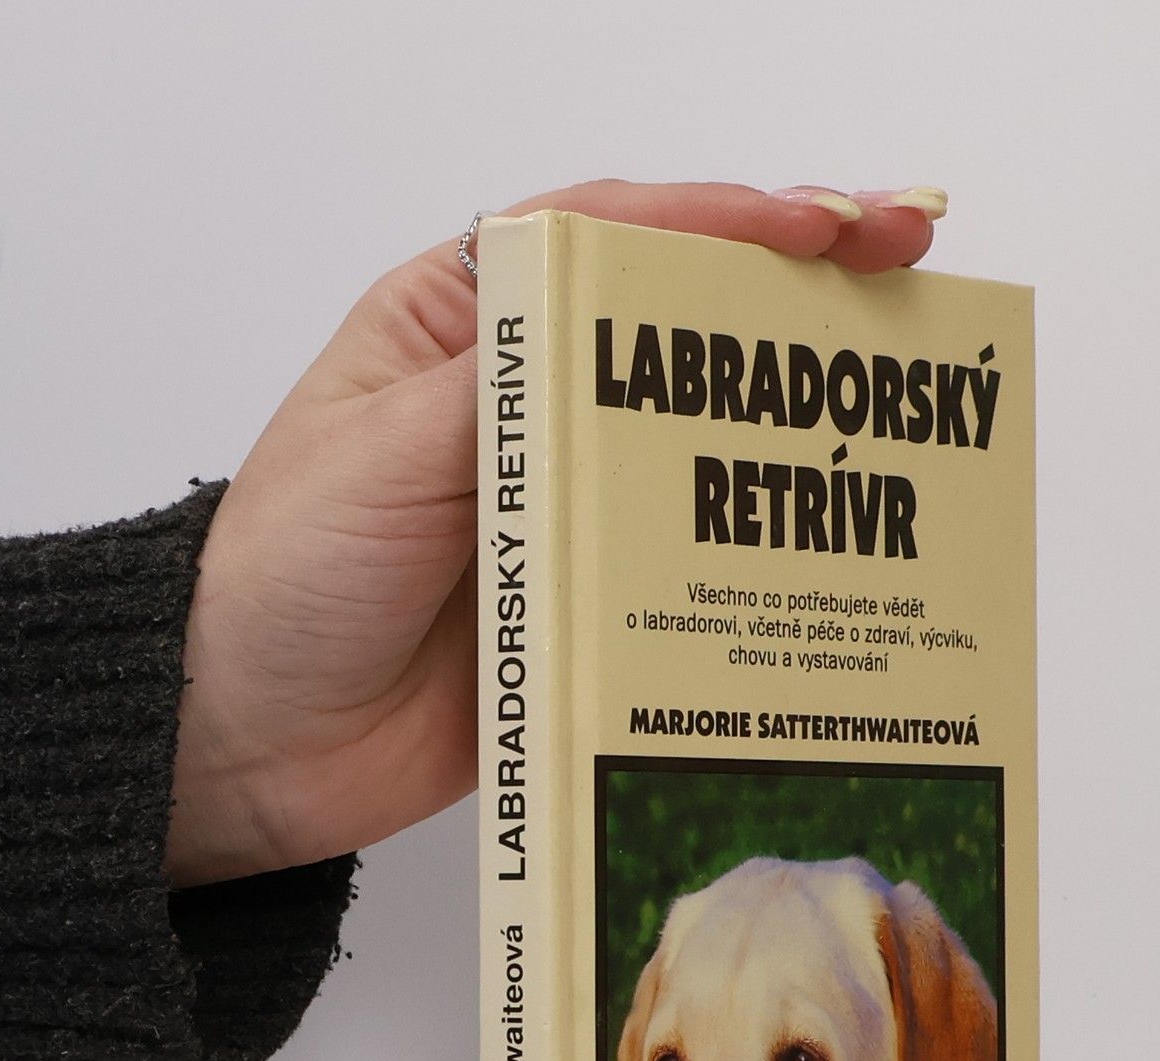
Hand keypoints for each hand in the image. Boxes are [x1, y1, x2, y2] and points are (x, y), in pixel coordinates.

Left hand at [167, 178, 945, 885]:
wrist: (252, 742)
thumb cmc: (279, 580)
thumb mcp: (377, 454)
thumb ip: (500, 389)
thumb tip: (616, 328)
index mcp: (466, 325)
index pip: (614, 236)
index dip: (731, 219)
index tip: (832, 224)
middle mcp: (530, 402)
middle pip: (684, 325)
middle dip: (799, 293)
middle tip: (908, 267)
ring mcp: (569, 503)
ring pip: (702, 440)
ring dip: (798, 416)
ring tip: (899, 387)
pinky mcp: (589, 599)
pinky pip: (689, 560)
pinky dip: (762, 545)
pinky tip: (829, 537)